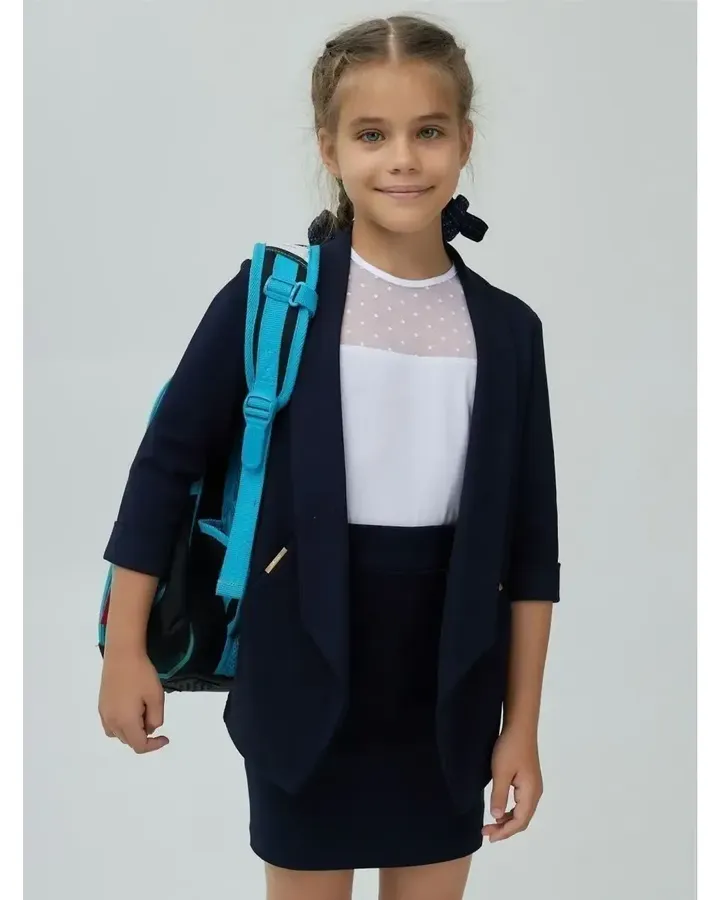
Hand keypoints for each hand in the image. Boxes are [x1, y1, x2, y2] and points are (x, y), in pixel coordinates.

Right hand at [98, 649, 168, 752]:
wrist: (122, 654)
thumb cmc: (142, 674)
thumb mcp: (156, 696)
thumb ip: (156, 718)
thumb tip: (149, 729)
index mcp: (125, 722)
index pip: (139, 745)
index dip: (154, 746)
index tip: (165, 737)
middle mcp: (111, 722)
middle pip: (128, 741)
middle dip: (144, 735)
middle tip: (153, 715)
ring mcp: (104, 714)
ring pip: (119, 734)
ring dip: (132, 731)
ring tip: (143, 712)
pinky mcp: (101, 705)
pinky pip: (111, 725)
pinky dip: (122, 725)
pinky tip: (131, 709)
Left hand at [481, 727, 542, 841]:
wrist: (520, 727)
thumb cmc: (510, 748)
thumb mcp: (501, 772)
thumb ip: (499, 795)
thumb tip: (496, 817)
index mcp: (531, 793)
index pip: (520, 821)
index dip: (505, 832)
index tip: (489, 836)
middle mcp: (535, 792)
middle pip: (522, 819)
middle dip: (505, 829)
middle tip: (487, 832)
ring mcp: (533, 786)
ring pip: (521, 811)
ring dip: (507, 820)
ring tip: (491, 825)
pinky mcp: (528, 780)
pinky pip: (520, 802)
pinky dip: (510, 810)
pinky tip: (499, 809)